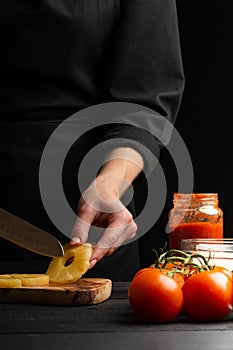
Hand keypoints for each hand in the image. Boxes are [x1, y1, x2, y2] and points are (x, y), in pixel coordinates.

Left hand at [70, 147, 143, 268]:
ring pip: (111, 249)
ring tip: (85, 249)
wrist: (105, 189)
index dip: (98, 252)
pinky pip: (112, 246)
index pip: (109, 240)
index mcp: (122, 218)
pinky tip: (93, 244)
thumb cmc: (98, 195)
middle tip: (80, 258)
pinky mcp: (125, 235)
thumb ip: (81, 227)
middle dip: (96, 253)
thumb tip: (76, 243)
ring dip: (98, 251)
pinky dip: (101, 247)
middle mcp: (129, 225)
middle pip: (111, 247)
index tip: (88, 262)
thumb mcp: (86, 209)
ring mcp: (129, 231)